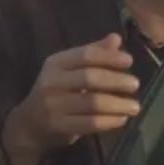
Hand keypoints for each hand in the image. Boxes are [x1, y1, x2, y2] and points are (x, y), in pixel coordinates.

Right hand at [2, 33, 139, 164]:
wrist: (28, 125)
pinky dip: (109, 121)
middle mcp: (52, 82)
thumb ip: (93, 54)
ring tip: (135, 106)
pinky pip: (89, 123)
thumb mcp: (69, 70)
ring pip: (92, 102)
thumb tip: (116, 38)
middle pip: (90, 77)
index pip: (86, 55)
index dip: (109, 57)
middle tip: (136, 84)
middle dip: (116, 80)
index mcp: (56, 63)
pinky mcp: (58, 126)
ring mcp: (53, 105)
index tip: (129, 61)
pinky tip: (122, 119)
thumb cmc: (56, 92)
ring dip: (117, 104)